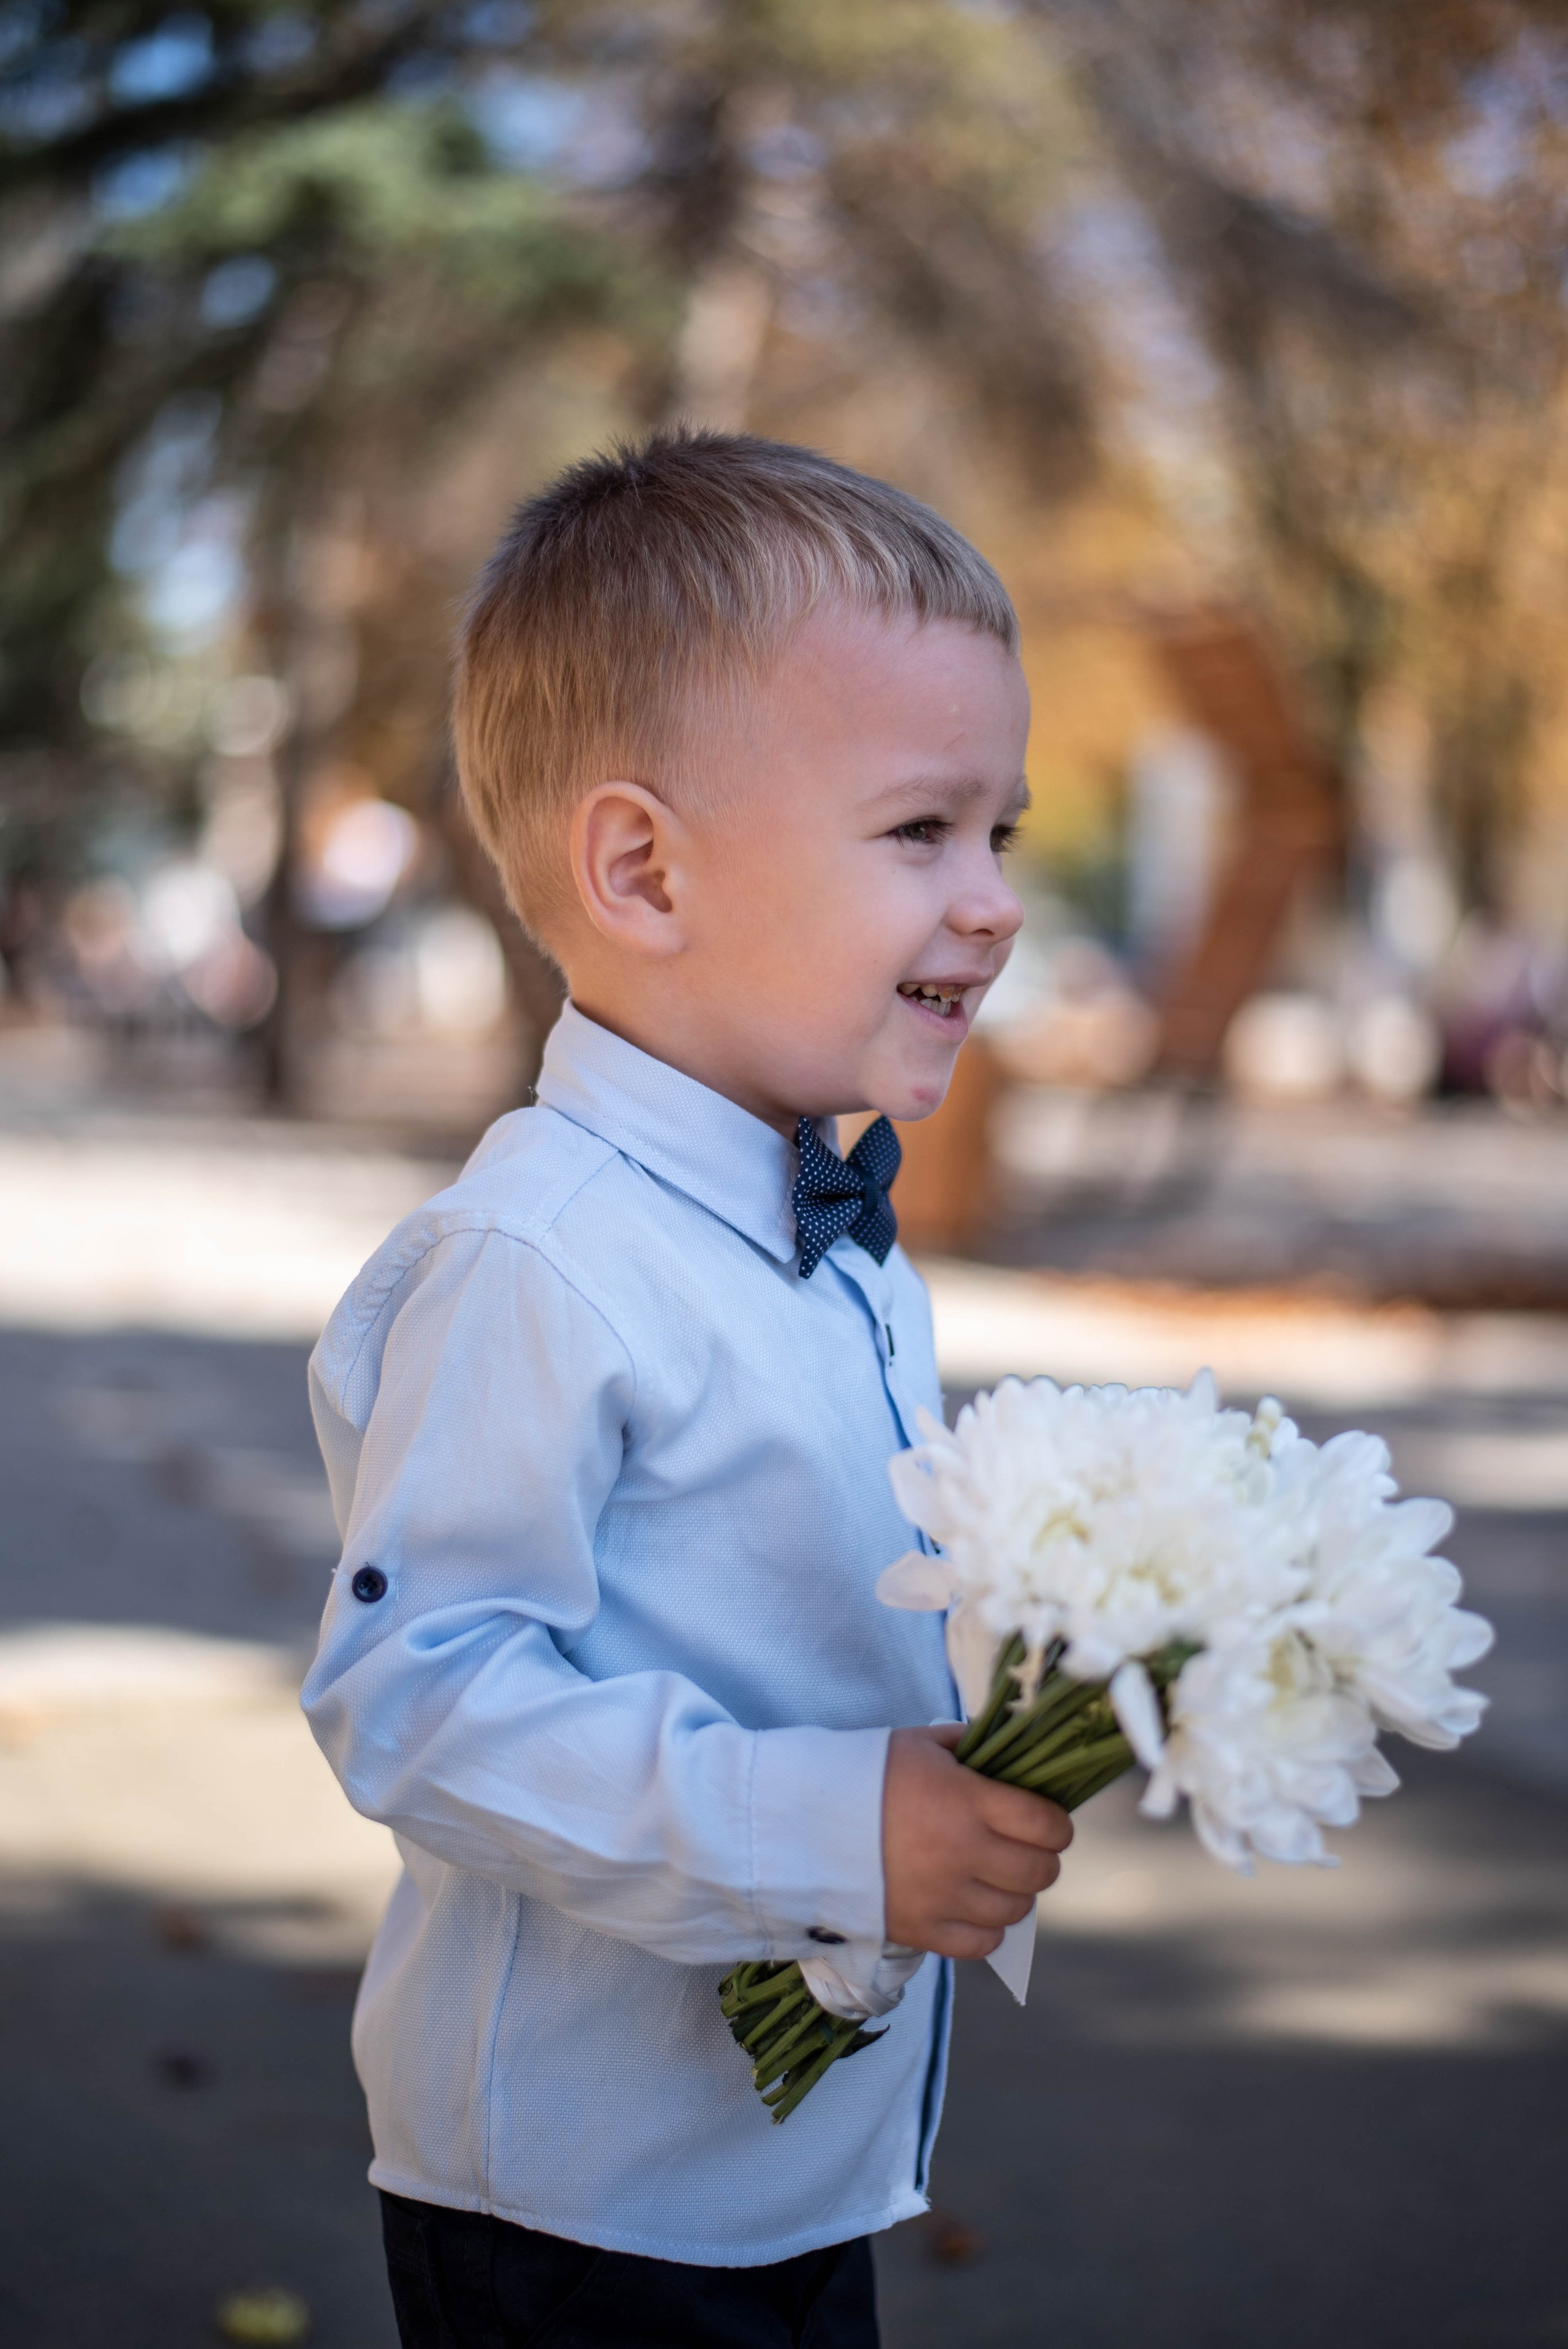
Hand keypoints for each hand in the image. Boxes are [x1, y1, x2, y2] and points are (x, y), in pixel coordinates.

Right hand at [881, 1723, 1072, 1959]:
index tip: (1047, 1822)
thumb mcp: (920, 1744)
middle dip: (1042, 1859)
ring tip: (997, 1877)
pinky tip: (974, 1907)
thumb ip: (968, 1746)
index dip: (1056, 1824)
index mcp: (969, 1801)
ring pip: (1015, 1910)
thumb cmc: (866, 1775)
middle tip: (1026, 1849)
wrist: (807, 1822)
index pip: (1047, 1824)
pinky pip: (981, 1944)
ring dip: (1015, 1893)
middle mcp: (965, 1852)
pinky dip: (987, 1929)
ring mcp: (945, 1897)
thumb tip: (1002, 1755)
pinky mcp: (923, 1930)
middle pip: (1040, 1871)